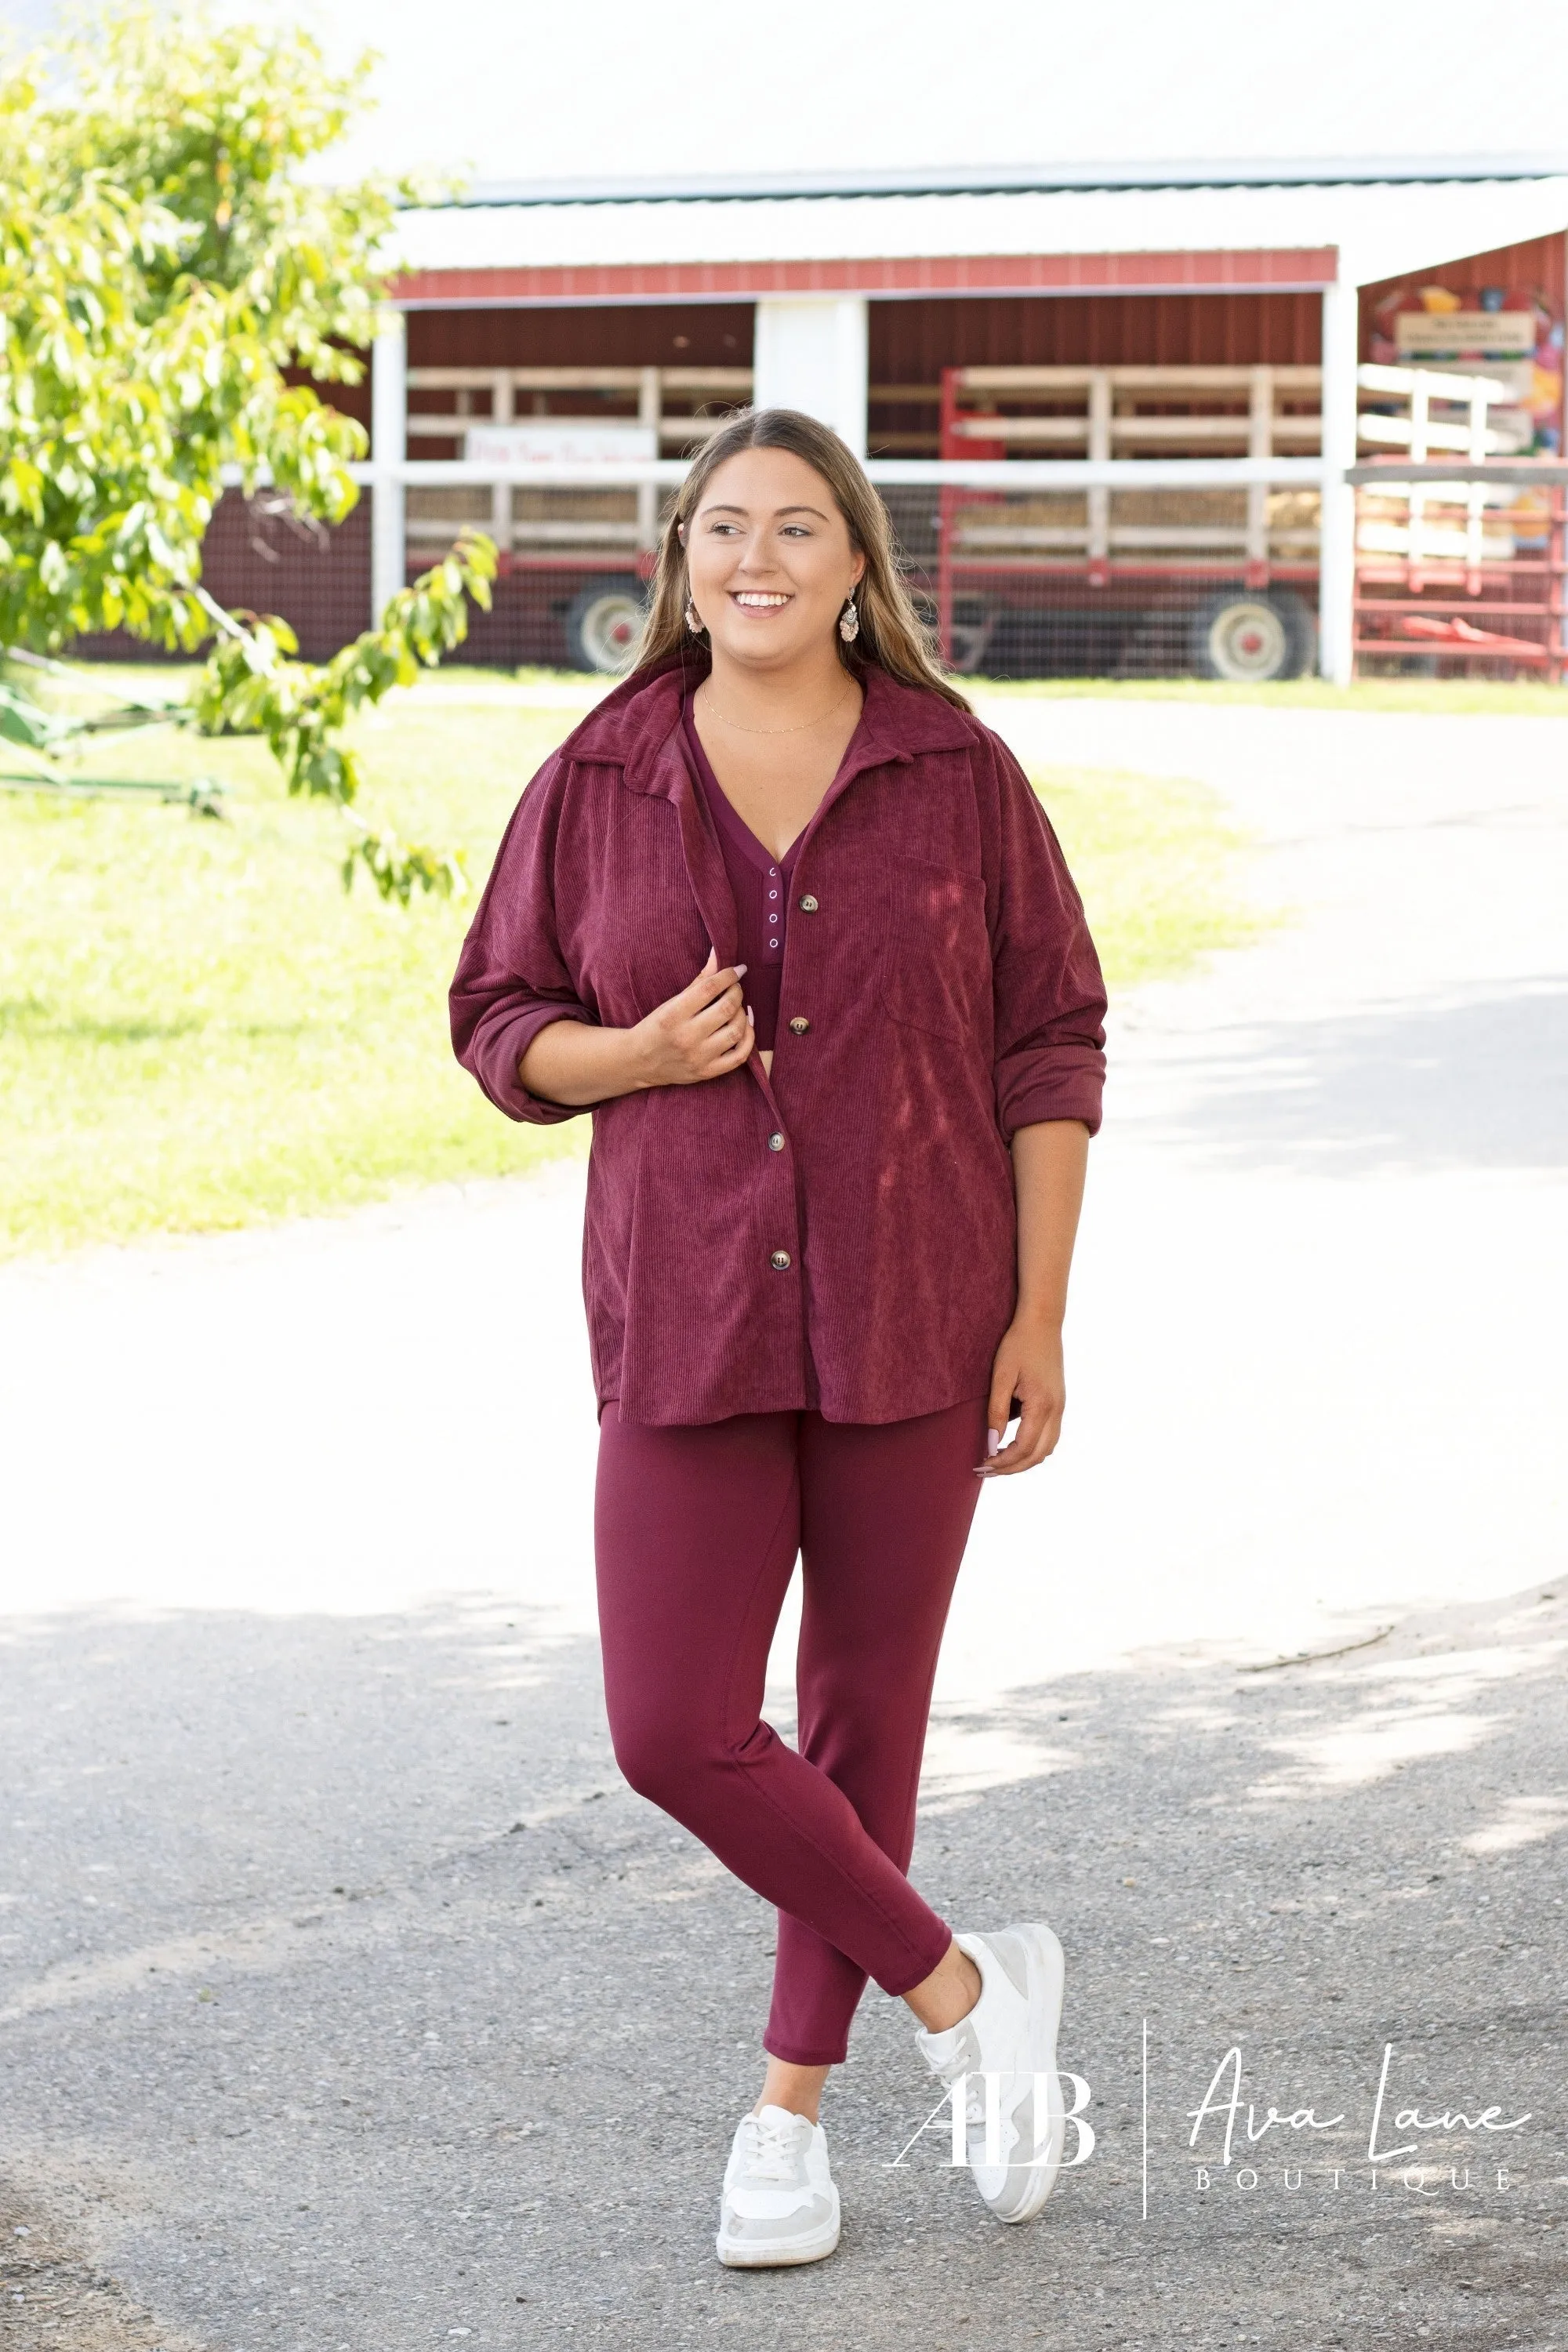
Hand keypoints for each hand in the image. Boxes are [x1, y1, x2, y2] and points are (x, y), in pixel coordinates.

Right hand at [632, 949, 753, 1087]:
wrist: (639, 1062)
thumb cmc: (655, 1027)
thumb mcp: (671, 1002)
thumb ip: (698, 981)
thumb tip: (718, 955)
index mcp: (673, 1015)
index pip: (709, 989)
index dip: (728, 975)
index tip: (738, 970)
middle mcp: (686, 1037)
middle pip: (726, 1009)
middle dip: (737, 992)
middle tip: (735, 988)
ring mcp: (698, 1057)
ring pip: (736, 1031)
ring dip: (743, 1014)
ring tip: (736, 1008)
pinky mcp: (707, 1072)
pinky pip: (740, 1056)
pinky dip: (749, 1038)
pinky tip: (745, 1026)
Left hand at [979, 1315, 1065, 1475]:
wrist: (1042, 1323)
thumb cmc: (1018, 1345)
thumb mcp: (1001, 1376)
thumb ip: (996, 1411)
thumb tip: (991, 1443)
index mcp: (1042, 1405)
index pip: (1023, 1448)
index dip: (1003, 1462)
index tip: (982, 1465)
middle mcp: (1056, 1410)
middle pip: (1037, 1455)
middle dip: (1011, 1468)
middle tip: (985, 1470)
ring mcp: (1061, 1408)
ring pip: (1047, 1450)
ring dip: (1024, 1461)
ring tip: (998, 1463)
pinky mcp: (1059, 1403)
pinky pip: (1050, 1437)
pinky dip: (1033, 1449)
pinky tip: (1014, 1447)